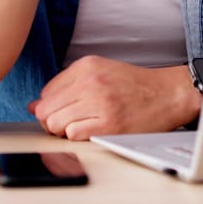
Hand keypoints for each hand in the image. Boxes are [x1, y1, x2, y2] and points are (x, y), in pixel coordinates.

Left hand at [29, 56, 201, 139]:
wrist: (169, 94)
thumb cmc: (135, 86)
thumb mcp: (100, 72)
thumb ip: (67, 85)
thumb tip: (34, 106)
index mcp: (86, 66)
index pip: (46, 93)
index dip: (52, 107)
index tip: (66, 111)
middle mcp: (90, 81)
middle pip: (46, 110)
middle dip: (53, 121)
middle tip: (72, 123)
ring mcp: (99, 103)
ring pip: (55, 124)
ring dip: (65, 131)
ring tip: (84, 126)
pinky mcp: (109, 124)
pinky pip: (73, 135)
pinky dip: (78, 137)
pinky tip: (93, 131)